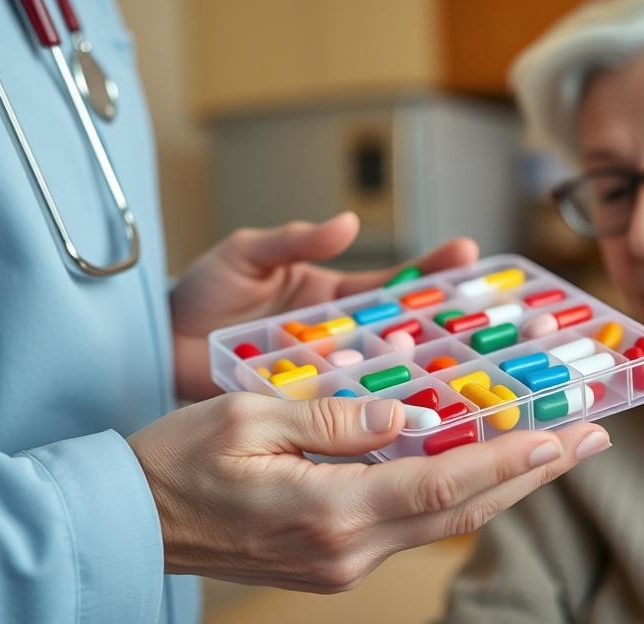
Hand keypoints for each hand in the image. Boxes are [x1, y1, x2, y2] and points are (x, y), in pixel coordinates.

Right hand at [127, 393, 610, 590]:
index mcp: (328, 511)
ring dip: (502, 485)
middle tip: (590, 438)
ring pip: (442, 522)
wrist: (130, 521)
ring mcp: (341, 563)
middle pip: (459, 511)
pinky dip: (457, 495)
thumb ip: (334, 418)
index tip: (564, 437)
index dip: (508, 461)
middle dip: (531, 474)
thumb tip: (403, 415)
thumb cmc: (176, 461)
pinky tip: (480, 470)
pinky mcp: (333, 559)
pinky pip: (411, 524)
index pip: (440, 485)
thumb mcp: (249, 417)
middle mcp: (346, 548)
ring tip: (553, 452)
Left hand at [170, 212, 478, 400]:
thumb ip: (293, 242)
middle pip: (401, 332)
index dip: (432, 269)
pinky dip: (366, 414)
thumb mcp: (247, 256)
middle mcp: (340, 337)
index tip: (469, 254)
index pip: (393, 282)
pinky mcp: (301, 405)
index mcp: (334, 295)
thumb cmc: (203, 291)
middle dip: (441, 328)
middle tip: (483, 326)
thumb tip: (347, 223)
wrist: (159, 344)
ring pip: (380, 374)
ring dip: (412, 374)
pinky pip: (341, 409)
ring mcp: (324, 373)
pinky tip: (394, 421)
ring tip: (449, 372)